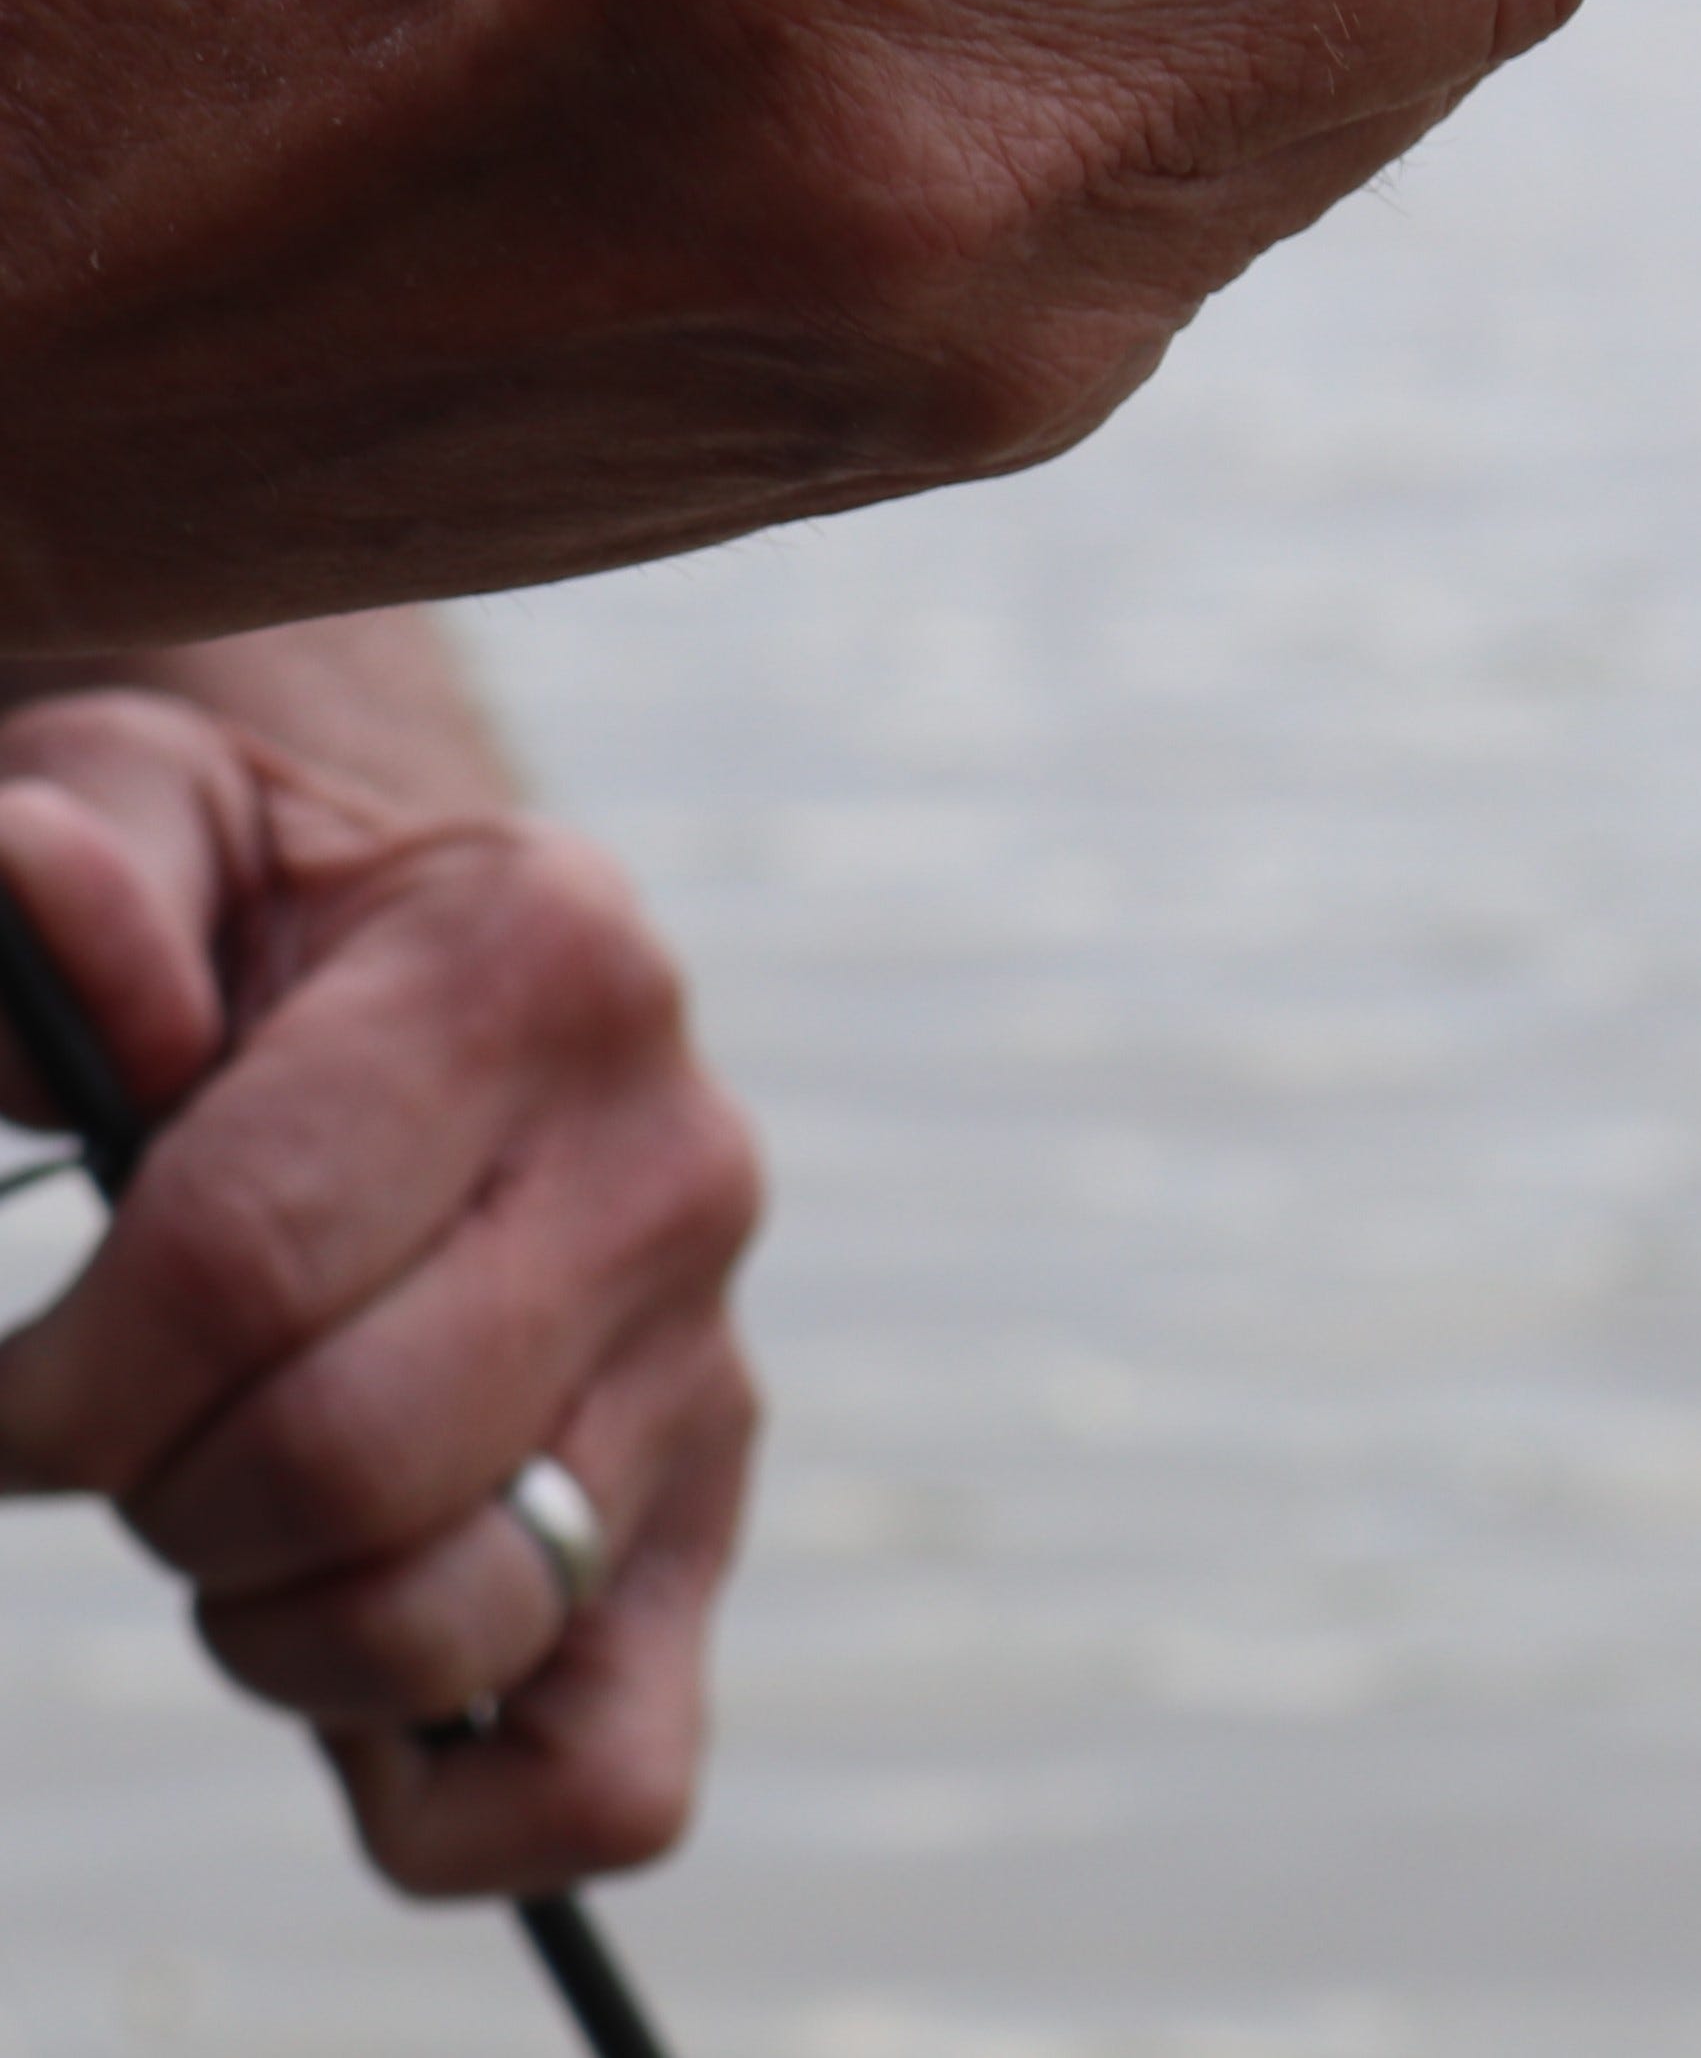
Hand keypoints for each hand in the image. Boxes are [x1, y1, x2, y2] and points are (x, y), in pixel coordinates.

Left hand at [0, 682, 762, 1894]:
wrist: (435, 960)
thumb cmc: (235, 905)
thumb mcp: (141, 805)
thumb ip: (81, 848)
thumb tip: (67, 938)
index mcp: (544, 963)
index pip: (247, 1262)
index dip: (56, 1383)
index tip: (7, 1399)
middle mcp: (676, 1159)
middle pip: (343, 1458)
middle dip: (150, 1494)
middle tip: (110, 1442)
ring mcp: (714, 1355)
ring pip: (455, 1619)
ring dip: (262, 1626)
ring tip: (234, 1520)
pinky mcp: (713, 1519)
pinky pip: (615, 1770)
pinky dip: (458, 1810)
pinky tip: (355, 1717)